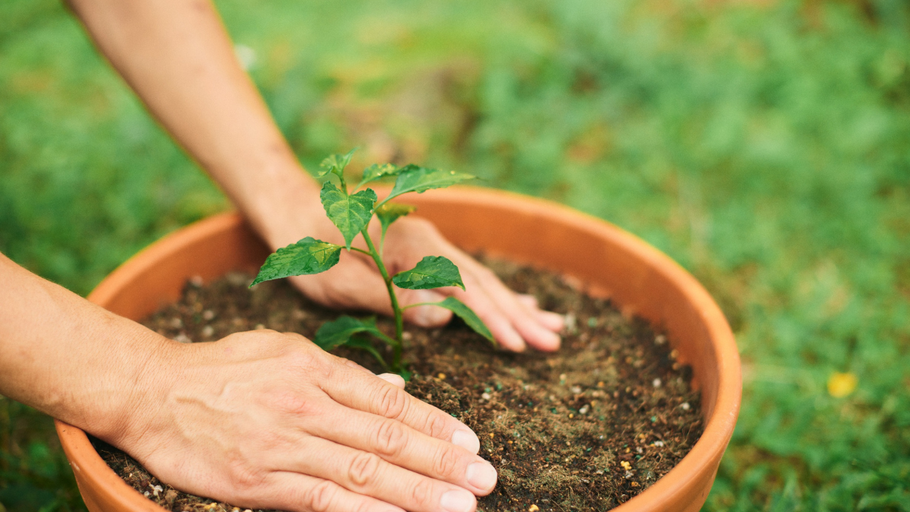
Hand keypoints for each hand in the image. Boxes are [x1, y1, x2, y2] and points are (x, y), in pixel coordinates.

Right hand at [123, 330, 495, 511]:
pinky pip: (320, 499)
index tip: (470, 441)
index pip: (389, 400)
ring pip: (363, 470)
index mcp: (316, 367)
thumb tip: (397, 387)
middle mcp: (308, 403)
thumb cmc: (222, 368)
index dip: (434, 423)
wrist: (151, 390)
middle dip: (441, 460)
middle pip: (386, 436)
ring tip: (459, 505)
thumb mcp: (284, 351)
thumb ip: (342, 373)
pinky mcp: (259, 479)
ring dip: (416, 491)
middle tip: (484, 478)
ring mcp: (284, 443)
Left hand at [283, 213, 564, 351]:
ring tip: (552, 327)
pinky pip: (468, 277)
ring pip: (481, 279)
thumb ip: (391, 298)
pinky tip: (520, 304)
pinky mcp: (426, 254)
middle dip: (518, 314)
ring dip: (516, 305)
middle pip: (483, 282)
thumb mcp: (339, 281)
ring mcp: (431, 246)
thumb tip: (445, 317)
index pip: (464, 287)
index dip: (493, 317)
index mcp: (411, 246)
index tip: (519, 343)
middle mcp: (430, 242)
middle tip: (553, 341)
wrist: (295, 211)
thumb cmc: (310, 249)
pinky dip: (496, 293)